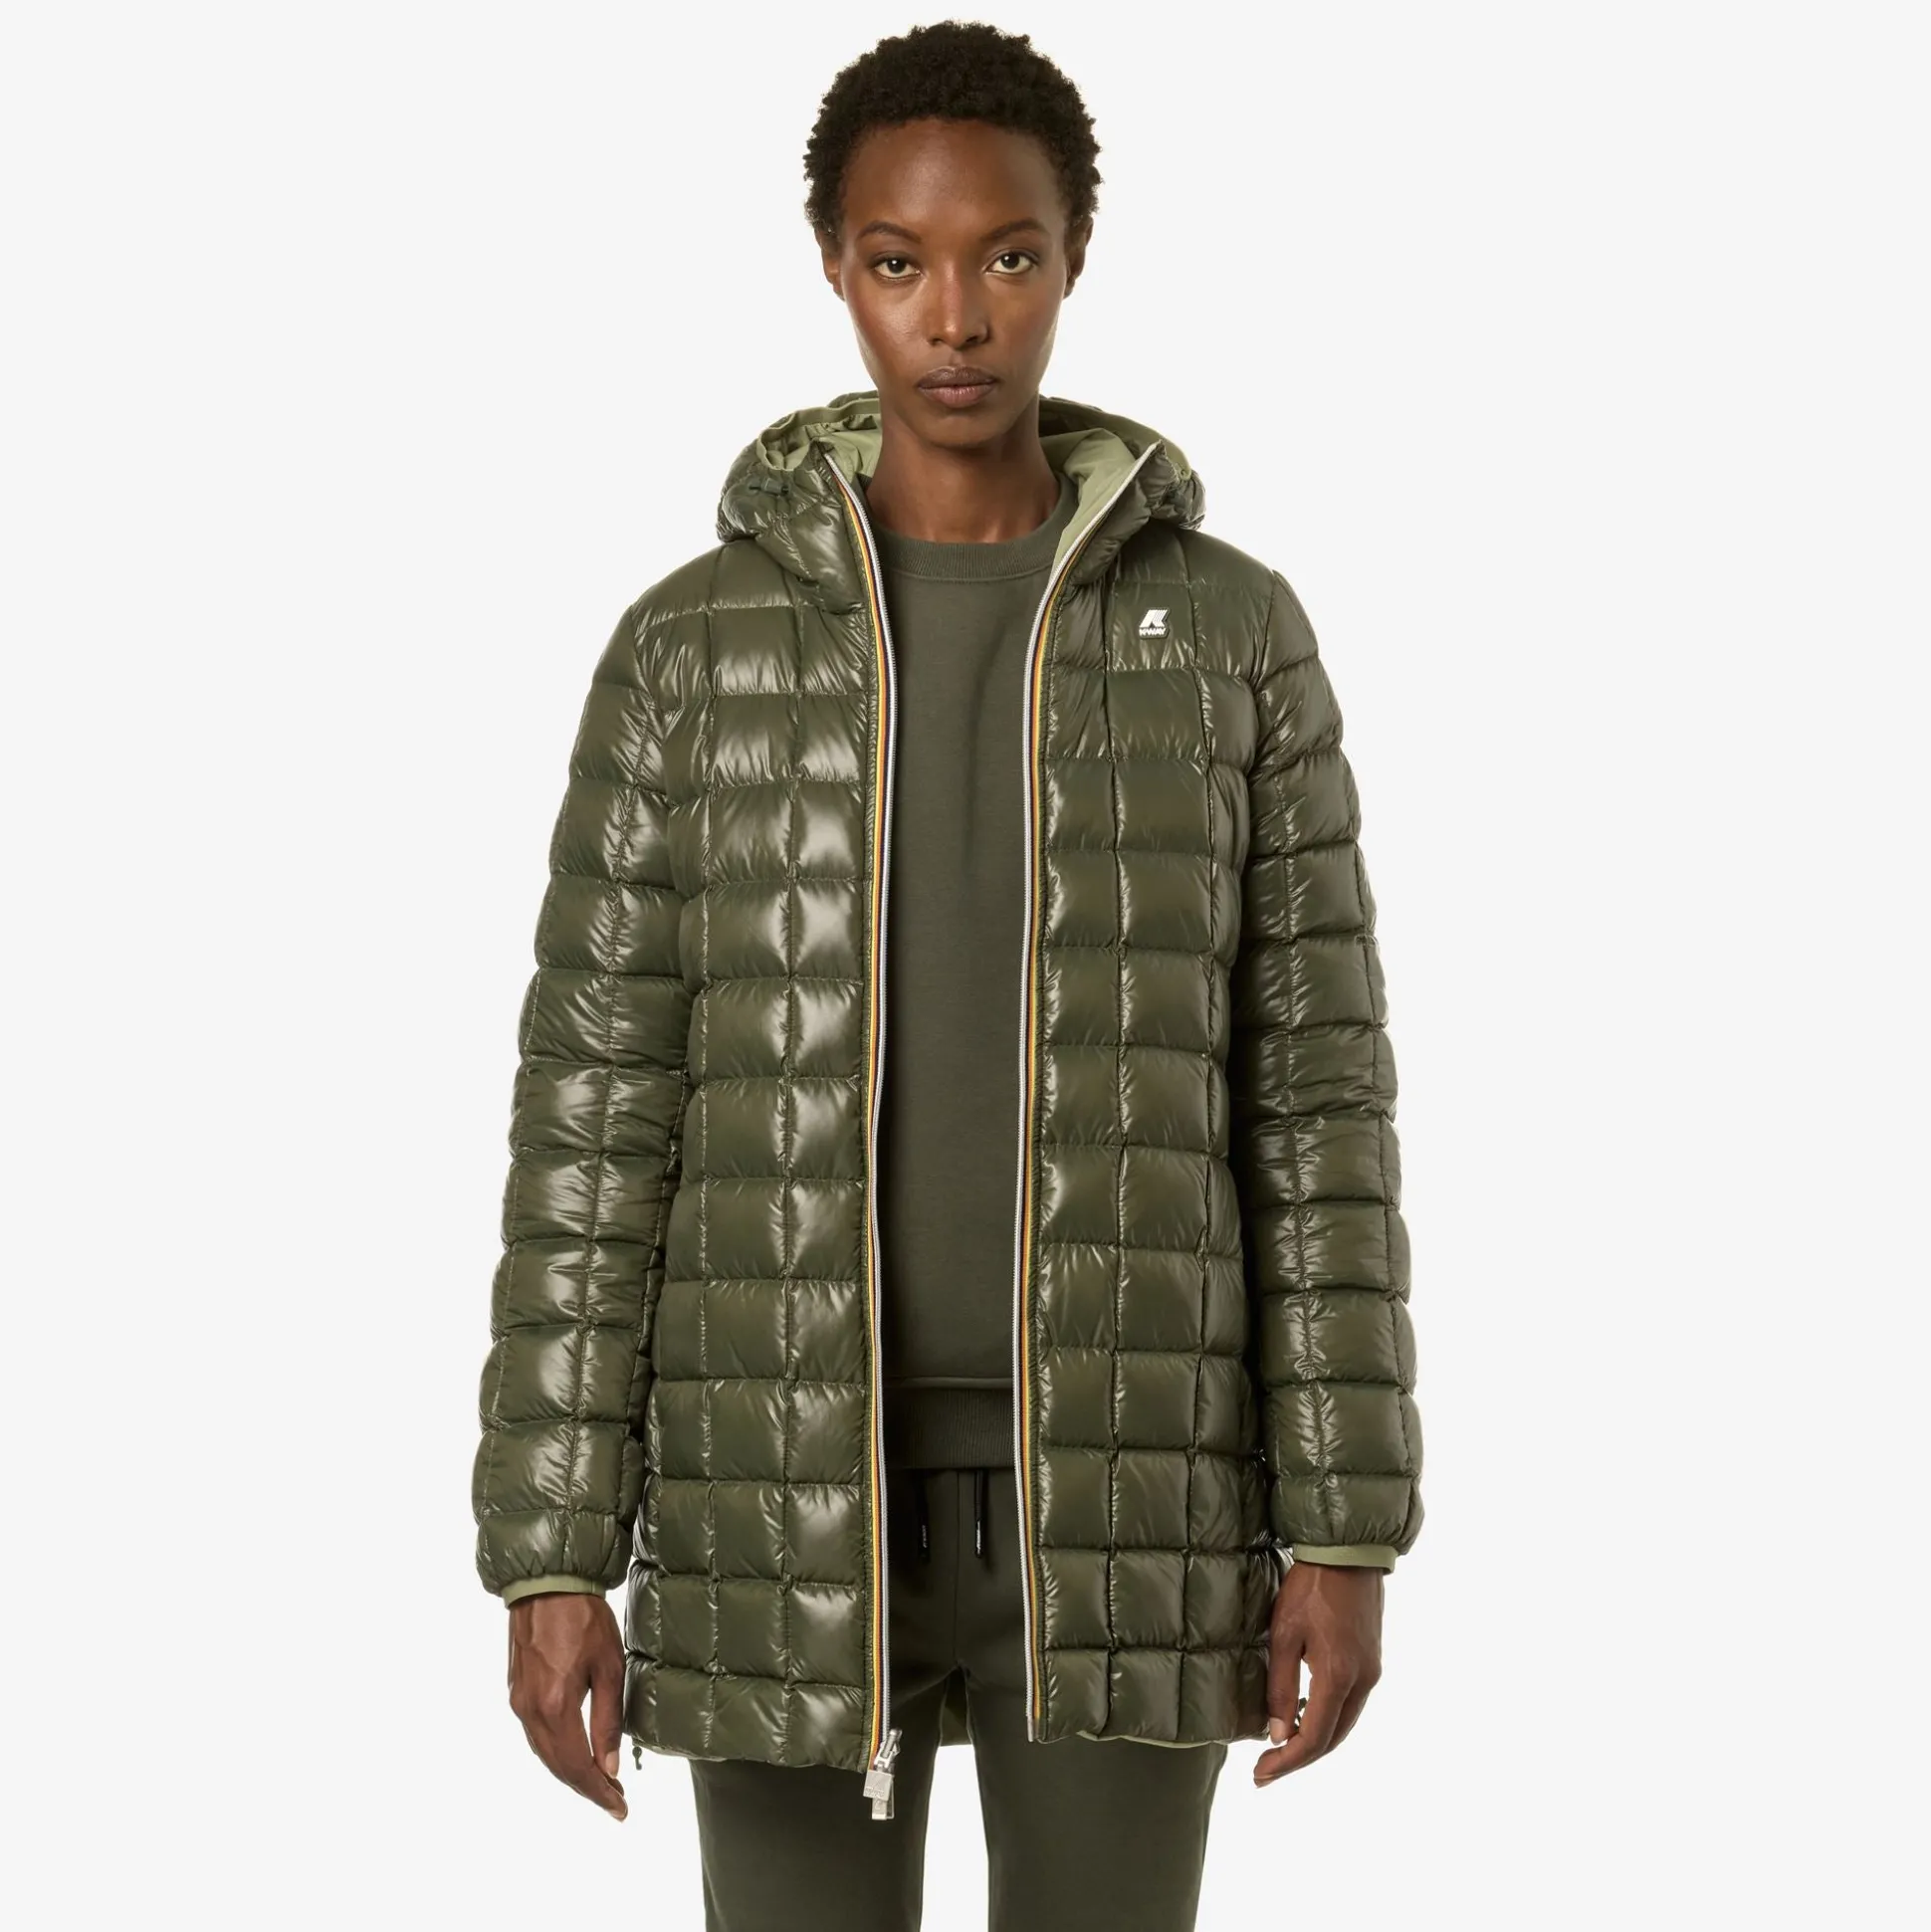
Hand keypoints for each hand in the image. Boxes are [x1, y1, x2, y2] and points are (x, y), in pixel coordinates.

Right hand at [506, 1592, 628, 1818]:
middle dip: (586, 1788)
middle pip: (557, 1766)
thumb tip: (609, 1766)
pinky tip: (573, 1755)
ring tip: (599, 1783)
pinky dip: (555, 1753)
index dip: (599, 1792)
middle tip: (614, 1800)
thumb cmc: (583, 1618)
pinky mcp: (516, 1692)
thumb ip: (608, 1719)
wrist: (546, 1584)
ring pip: (544, 1754)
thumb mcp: (609, 1666)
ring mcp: (518, 1702)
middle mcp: (530, 1711)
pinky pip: (535, 1736)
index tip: (620, 1808)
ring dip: (570, 1772)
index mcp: (555, 1706)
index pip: (577, 1766)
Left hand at [1254, 1561, 1383, 1784]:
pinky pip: (1350, 1704)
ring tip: (1281, 1749)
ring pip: (1344, 1724)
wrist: (1348, 1552)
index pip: (1314, 1738)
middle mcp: (1363, 1682)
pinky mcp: (1371, 1661)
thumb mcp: (1284, 1634)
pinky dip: (1328, 1719)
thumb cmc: (1311, 1587)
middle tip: (1266, 1770)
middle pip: (1333, 1739)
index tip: (1261, 1774)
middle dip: (1300, 1758)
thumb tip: (1278, 1735)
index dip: (1287, 1763)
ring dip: (1315, 1740)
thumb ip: (1282, 1687)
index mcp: (1339, 1677)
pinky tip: (1305, 1715)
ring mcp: (1372, 1672)